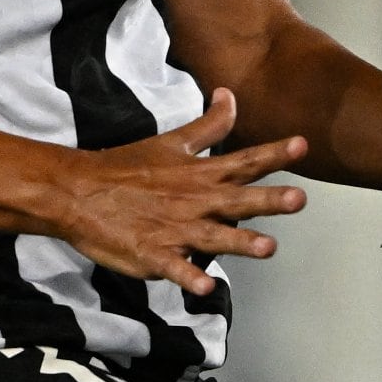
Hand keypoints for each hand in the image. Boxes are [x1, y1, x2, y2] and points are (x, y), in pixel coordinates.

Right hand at [57, 88, 306, 296]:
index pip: (243, 162)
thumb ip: (208, 125)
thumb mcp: (171, 141)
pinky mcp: (152, 254)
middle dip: (268, 201)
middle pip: (237, 201)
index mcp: (199, 174)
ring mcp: (173, 230)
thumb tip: (230, 94)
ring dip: (240, 242)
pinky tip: (205, 287)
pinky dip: (188, 276)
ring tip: (268, 248)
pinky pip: (173, 267)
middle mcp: (193, 201)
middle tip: (299, 198)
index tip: (303, 144)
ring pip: (213, 237)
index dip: (274, 154)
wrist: (77, 191)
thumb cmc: (128, 167)